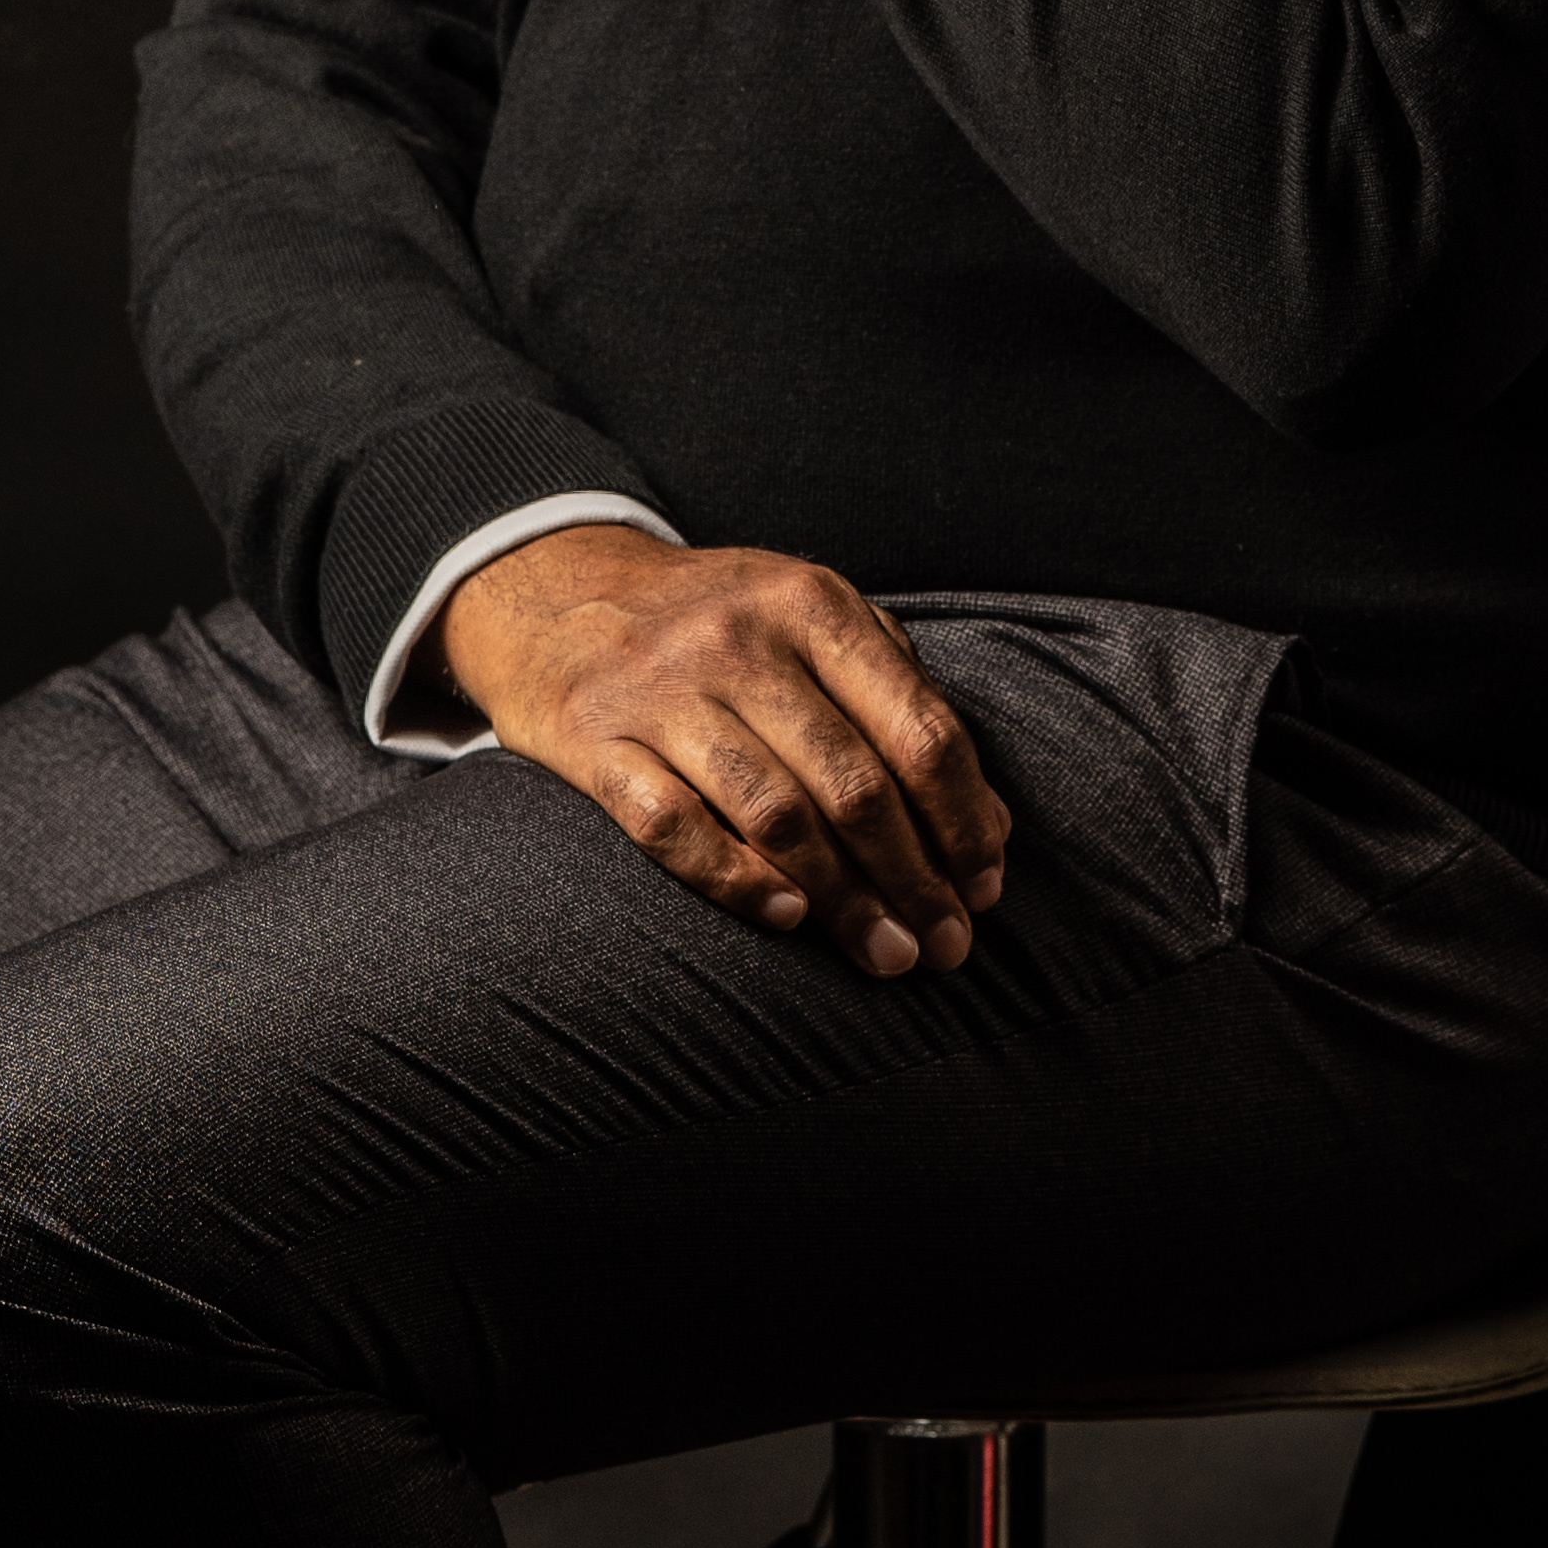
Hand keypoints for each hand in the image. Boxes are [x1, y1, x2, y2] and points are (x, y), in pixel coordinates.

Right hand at [440, 526, 1011, 976]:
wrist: (558, 593)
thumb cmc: (717, 622)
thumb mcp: (813, 623)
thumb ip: (900, 702)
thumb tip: (989, 827)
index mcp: (812, 605)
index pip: (919, 728)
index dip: (963, 820)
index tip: (985, 888)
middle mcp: (740, 640)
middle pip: (854, 784)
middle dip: (914, 880)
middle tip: (945, 948)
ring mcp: (662, 692)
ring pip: (775, 814)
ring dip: (843, 901)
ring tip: (885, 955)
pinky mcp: (593, 743)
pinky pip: (672, 827)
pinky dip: (735, 881)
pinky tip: (786, 919)